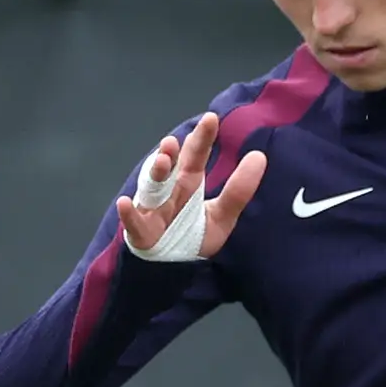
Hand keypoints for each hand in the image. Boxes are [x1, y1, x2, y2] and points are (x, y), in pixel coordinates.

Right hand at [114, 110, 270, 259]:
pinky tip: (126, 203)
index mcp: (187, 184)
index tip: (212, 119)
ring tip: (162, 160)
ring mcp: (152, 209)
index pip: (195, 156)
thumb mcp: (222, 215)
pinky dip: (129, 213)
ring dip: (155, 173)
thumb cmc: (192, 236)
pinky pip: (134, 222)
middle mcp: (168, 191)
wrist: (174, 267)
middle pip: (170, 168)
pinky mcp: (141, 231)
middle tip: (176, 140)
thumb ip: (239, 189)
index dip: (202, 139)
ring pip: (151, 188)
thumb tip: (259, 157)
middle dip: (172, 153)